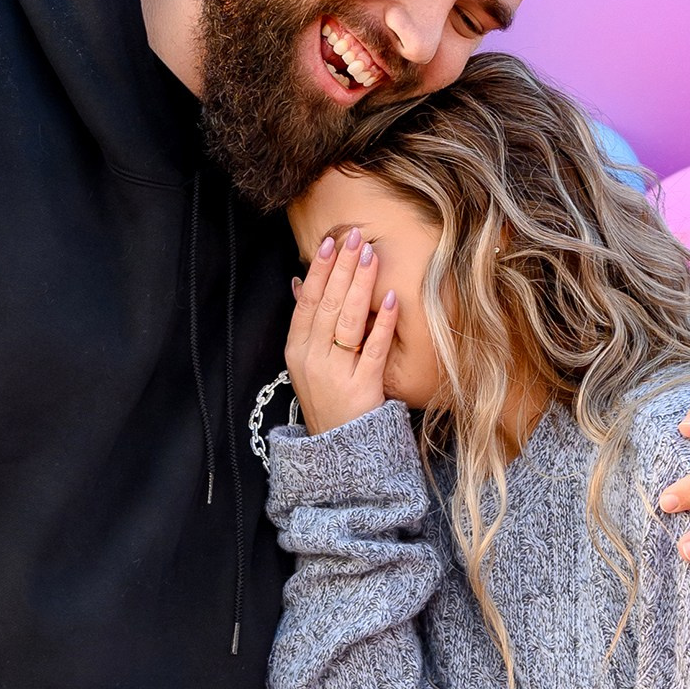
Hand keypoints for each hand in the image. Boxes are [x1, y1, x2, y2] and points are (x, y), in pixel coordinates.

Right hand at [287, 227, 398, 435]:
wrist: (338, 452)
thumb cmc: (327, 399)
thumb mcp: (306, 362)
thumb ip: (305, 324)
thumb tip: (300, 283)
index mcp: (296, 350)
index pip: (308, 302)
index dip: (319, 270)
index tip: (330, 242)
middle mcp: (312, 359)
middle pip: (329, 304)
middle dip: (343, 267)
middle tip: (356, 236)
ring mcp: (336, 374)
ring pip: (348, 321)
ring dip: (360, 284)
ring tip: (371, 255)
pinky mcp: (362, 388)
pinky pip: (373, 349)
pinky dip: (384, 323)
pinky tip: (393, 298)